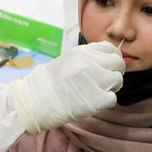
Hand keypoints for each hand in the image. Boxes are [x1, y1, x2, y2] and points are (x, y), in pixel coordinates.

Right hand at [9, 41, 124, 133]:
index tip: (109, 66)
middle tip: (107, 82)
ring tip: (100, 92)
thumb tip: (106, 60)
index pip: (110, 49)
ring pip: (118, 80)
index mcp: (82, 52)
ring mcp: (94, 80)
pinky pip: (112, 98)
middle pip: (118, 64)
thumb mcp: (67, 60)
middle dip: (115, 73)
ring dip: (112, 87)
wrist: (34, 100)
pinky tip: (95, 102)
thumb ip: (86, 58)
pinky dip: (106, 101)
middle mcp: (89, 63)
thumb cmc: (48, 83)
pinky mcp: (96, 99)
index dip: (113, 58)